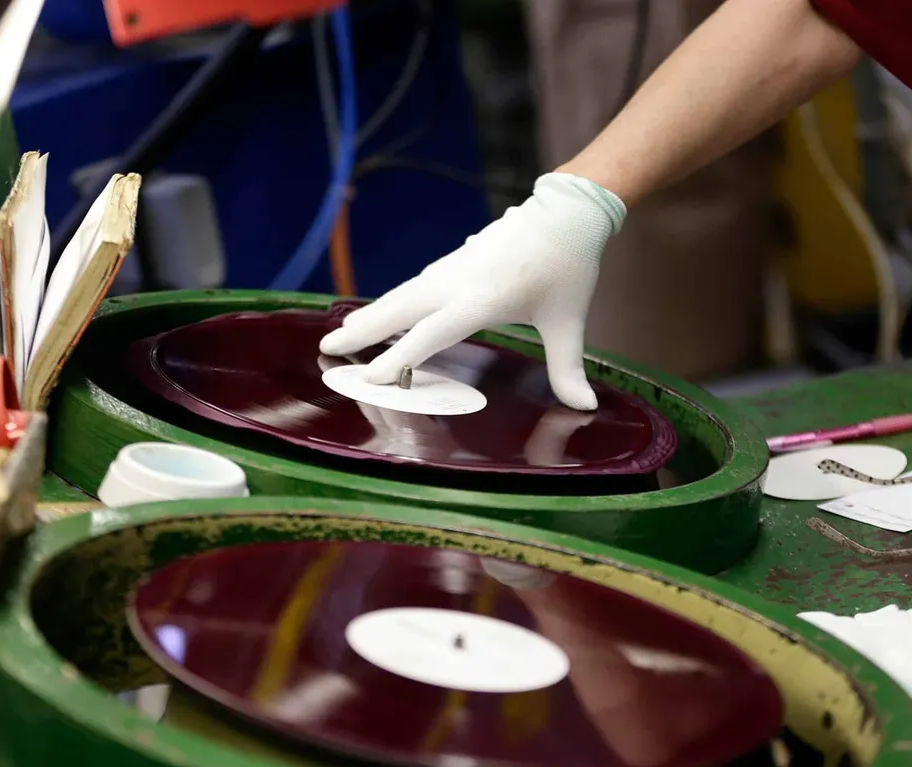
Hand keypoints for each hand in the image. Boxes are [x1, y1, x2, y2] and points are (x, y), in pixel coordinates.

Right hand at [318, 173, 625, 410]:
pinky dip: (388, 303)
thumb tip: (584, 406)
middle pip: (401, 308)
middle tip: (327, 349)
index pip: (434, 332)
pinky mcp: (452, 264)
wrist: (564, 213)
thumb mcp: (570, 321)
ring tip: (338, 337)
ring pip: (401, 296)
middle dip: (364, 331)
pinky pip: (412, 288)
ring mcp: (452, 269)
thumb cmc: (567, 267)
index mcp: (484, 298)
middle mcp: (459, 282)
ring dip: (370, 316)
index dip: (402, 356)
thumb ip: (568, 368)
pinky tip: (375, 317)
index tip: (372, 376)